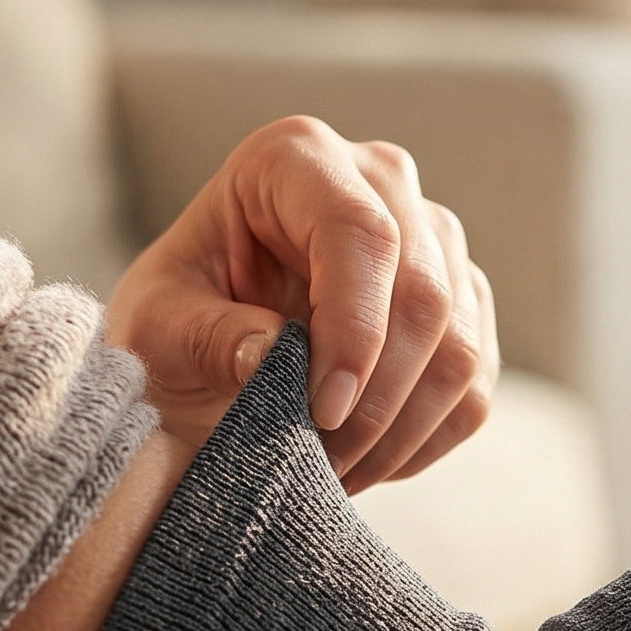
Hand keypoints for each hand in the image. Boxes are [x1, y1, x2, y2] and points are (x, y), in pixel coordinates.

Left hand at [105, 116, 499, 487]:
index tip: (323, 412)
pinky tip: (368, 461)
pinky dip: (423, 441)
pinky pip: (473, 387)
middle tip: (322, 463)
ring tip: (336, 472)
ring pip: (460, 348)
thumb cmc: (174, 322)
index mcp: (296, 158)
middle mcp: (381, 182)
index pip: (361, 234)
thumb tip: (276, 356)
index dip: (355, 330)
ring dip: (401, 431)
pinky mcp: (464, 304)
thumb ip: (209, 337)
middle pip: (426, 294)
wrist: (201, 346)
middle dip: (377, 399)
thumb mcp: (158, 331)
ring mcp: (435, 242)